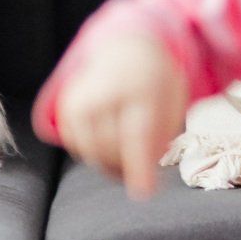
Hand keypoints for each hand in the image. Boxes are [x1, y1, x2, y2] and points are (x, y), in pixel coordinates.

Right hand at [34, 30, 189, 199]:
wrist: (127, 46)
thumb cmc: (157, 81)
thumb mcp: (175, 101)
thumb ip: (162, 140)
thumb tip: (146, 183)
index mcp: (140, 88)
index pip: (137, 135)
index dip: (140, 167)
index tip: (144, 193)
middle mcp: (104, 91)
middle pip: (113, 151)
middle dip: (130, 165)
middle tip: (144, 162)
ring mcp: (79, 98)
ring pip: (91, 154)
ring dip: (112, 162)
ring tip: (128, 148)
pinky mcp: (65, 107)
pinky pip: (78, 148)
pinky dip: (94, 151)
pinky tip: (109, 135)